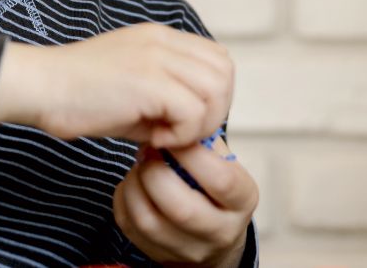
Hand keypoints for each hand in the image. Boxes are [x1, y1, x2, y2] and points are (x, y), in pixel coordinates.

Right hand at [0, 22, 234, 146]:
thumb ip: (166, 100)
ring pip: (216, 89)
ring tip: (165, 137)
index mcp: (159, 37)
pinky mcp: (148, 80)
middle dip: (213, 109)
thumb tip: (195, 130)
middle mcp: (162, 40)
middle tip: (180, 133)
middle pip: (224, 70)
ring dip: (199, 123)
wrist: (38, 88)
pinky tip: (151, 140)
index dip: (212, 94)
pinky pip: (193, 111)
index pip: (216, 58)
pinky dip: (180, 134)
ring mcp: (156, 56)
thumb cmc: (76, 97)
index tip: (184, 121)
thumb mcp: (131, 90)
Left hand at [113, 137, 257, 266]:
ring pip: (149, 221)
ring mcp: (189, 249)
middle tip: (148, 150)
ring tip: (139, 165)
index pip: (221, 180)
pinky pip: (129, 226)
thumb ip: (204, 138)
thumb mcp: (223, 160)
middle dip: (155, 173)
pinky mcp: (159, 255)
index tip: (172, 136)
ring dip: (135, 185)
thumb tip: (177, 112)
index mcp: (242, 201)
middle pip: (181, 209)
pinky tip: (133, 183)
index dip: (191, 154)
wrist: (213, 233)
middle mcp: (220, 232)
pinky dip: (124, 199)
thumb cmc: (214, 185)